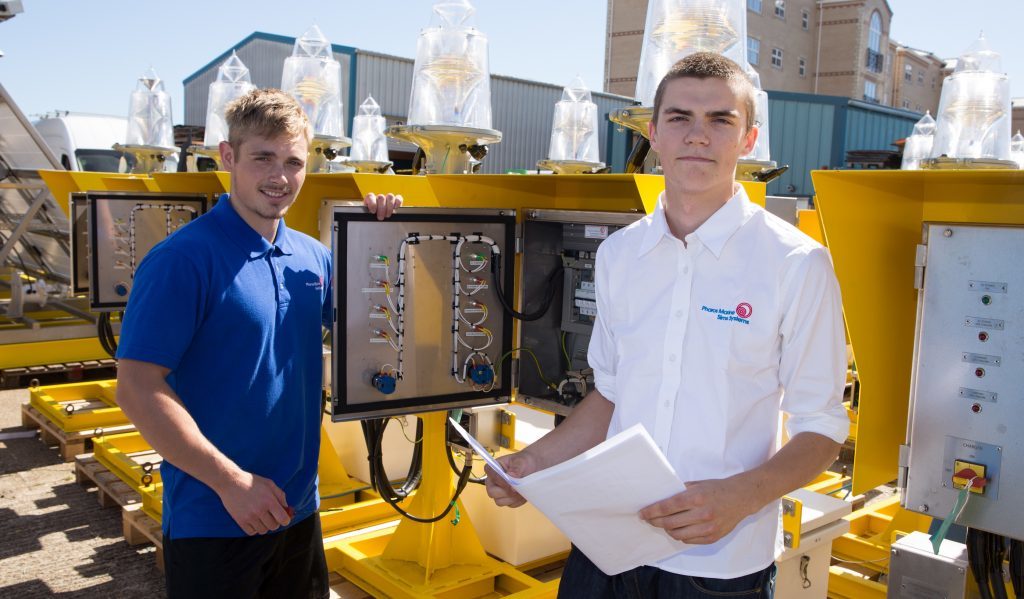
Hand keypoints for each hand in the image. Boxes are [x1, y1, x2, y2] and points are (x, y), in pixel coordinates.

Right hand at [216, 470, 291, 534]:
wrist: (230, 482)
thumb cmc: (251, 482)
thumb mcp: (269, 484)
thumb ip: (280, 495)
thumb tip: (286, 508)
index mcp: (269, 501)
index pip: (283, 519)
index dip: (285, 520)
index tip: (283, 518)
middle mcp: (260, 510)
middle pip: (274, 526)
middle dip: (274, 522)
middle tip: (271, 516)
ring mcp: (249, 517)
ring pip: (263, 531)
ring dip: (264, 526)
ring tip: (261, 517)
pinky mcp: (240, 521)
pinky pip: (252, 532)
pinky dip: (254, 528)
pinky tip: (253, 520)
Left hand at [364, 192, 401, 219]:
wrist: (378, 219)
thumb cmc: (372, 218)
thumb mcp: (367, 216)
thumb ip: (367, 214)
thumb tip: (368, 215)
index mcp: (370, 199)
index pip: (371, 196)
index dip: (372, 203)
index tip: (373, 212)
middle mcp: (379, 197)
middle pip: (381, 197)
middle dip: (381, 209)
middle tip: (380, 218)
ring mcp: (388, 198)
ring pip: (390, 196)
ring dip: (389, 207)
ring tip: (387, 215)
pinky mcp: (396, 201)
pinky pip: (398, 198)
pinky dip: (398, 203)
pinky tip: (395, 208)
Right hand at [484, 451, 540, 507]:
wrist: (536, 467)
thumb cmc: (526, 461)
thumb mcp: (522, 462)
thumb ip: (516, 470)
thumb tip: (510, 483)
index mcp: (494, 467)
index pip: (490, 473)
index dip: (500, 480)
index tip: (512, 483)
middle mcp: (494, 480)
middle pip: (492, 492)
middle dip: (506, 493)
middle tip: (518, 489)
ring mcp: (499, 491)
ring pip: (500, 501)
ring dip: (512, 498)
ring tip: (522, 490)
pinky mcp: (507, 498)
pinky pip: (510, 505)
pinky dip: (518, 501)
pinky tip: (523, 494)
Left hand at [639, 475, 757, 543]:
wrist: (741, 498)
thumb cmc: (717, 488)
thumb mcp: (697, 484)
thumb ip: (680, 492)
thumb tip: (659, 499)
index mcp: (696, 498)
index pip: (666, 507)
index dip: (651, 511)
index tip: (642, 513)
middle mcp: (702, 514)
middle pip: (669, 522)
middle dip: (655, 521)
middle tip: (649, 519)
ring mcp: (708, 528)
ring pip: (677, 535)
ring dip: (667, 530)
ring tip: (663, 524)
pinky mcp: (712, 538)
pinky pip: (689, 541)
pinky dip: (680, 536)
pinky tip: (678, 529)